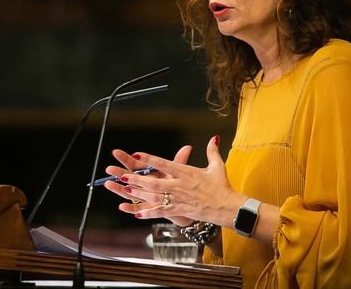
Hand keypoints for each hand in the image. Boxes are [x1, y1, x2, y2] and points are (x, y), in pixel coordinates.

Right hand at [104, 144, 193, 225]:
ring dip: (119, 189)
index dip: (125, 158)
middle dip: (118, 173)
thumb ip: (180, 160)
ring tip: (109, 185)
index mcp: (150, 173)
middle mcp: (145, 185)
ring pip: (129, 193)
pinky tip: (122, 206)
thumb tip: (187, 147)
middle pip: (129, 178)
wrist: (188, 204)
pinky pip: (138, 208)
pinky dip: (130, 208)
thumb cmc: (181, 186)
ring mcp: (145, 197)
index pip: (135, 164)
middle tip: (109, 169)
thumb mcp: (180, 172)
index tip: (115, 152)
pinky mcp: (149, 208)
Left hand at [105, 135, 233, 224]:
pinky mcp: (180, 210)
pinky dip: (149, 212)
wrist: (228, 207)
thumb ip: (212, 151)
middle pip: (155, 182)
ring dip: (139, 193)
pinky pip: (161, 212)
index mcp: (187, 172)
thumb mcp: (217, 166)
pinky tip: (136, 212)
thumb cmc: (222, 186)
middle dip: (137, 179)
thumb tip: (214, 137)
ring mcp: (179, 199)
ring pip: (155, 196)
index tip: (136, 154)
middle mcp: (180, 185)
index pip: (165, 163)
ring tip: (125, 190)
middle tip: (122, 176)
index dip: (150, 159)